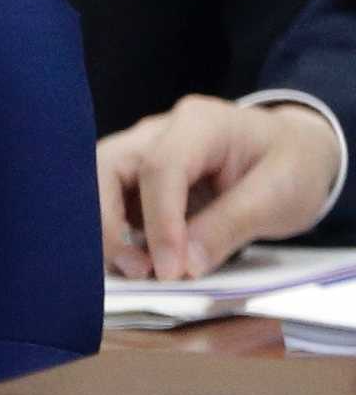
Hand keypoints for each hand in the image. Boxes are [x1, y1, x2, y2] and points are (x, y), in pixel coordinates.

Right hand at [97, 95, 340, 279]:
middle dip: (108, 222)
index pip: (160, 169)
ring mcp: (143, 149)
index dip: (159, 223)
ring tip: (136, 269)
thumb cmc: (291, 167)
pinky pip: (111, 199)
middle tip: (137, 270)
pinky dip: (116, 231)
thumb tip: (185, 266)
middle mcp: (158, 130)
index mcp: (199, 123)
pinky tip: (138, 259)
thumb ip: (230, 226)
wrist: (296, 152)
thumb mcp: (278, 197)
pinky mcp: (138, 175)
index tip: (169, 271)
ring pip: (98, 181)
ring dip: (106, 228)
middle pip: (106, 167)